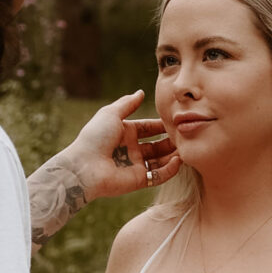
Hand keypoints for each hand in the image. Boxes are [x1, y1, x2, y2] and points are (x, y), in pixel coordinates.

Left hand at [63, 91, 178, 203]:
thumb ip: (127, 103)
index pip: (148, 128)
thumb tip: (141, 92)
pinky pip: (159, 176)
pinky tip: (178, 160)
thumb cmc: (95, 137)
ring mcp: (135, 165)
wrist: (84, 166)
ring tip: (186, 147)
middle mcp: (131, 149)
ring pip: (161, 160)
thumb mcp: (110, 114)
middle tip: (186, 135)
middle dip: (171, 140)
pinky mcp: (138, 180)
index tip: (177, 121)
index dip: (162, 125)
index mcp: (125, 133)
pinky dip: (170, 169)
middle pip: (157, 145)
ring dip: (174, 154)